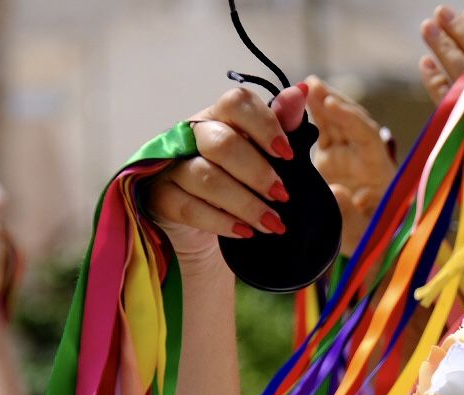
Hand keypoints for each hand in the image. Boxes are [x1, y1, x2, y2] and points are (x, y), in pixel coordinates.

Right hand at [141, 84, 307, 272]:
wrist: (210, 234)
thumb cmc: (244, 188)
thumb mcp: (270, 159)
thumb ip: (283, 126)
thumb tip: (302, 90)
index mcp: (219, 118)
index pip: (236, 103)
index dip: (264, 125)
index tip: (288, 154)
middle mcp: (190, 135)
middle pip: (220, 142)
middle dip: (256, 171)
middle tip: (283, 195)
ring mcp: (169, 165)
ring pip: (205, 176)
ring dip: (245, 202)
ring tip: (273, 224)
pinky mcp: (160, 197)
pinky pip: (189, 207)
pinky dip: (221, 221)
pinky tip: (245, 232)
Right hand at [303, 77, 396, 254]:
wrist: (365, 257)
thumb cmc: (369, 247)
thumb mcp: (362, 237)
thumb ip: (351, 216)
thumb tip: (337, 190)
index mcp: (380, 173)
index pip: (367, 136)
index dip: (350, 118)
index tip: (330, 103)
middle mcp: (363, 160)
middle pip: (351, 122)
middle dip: (332, 101)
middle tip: (312, 85)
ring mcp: (345, 159)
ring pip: (334, 124)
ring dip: (319, 104)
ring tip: (304, 87)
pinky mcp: (328, 162)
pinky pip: (319, 134)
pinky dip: (308, 118)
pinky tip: (292, 107)